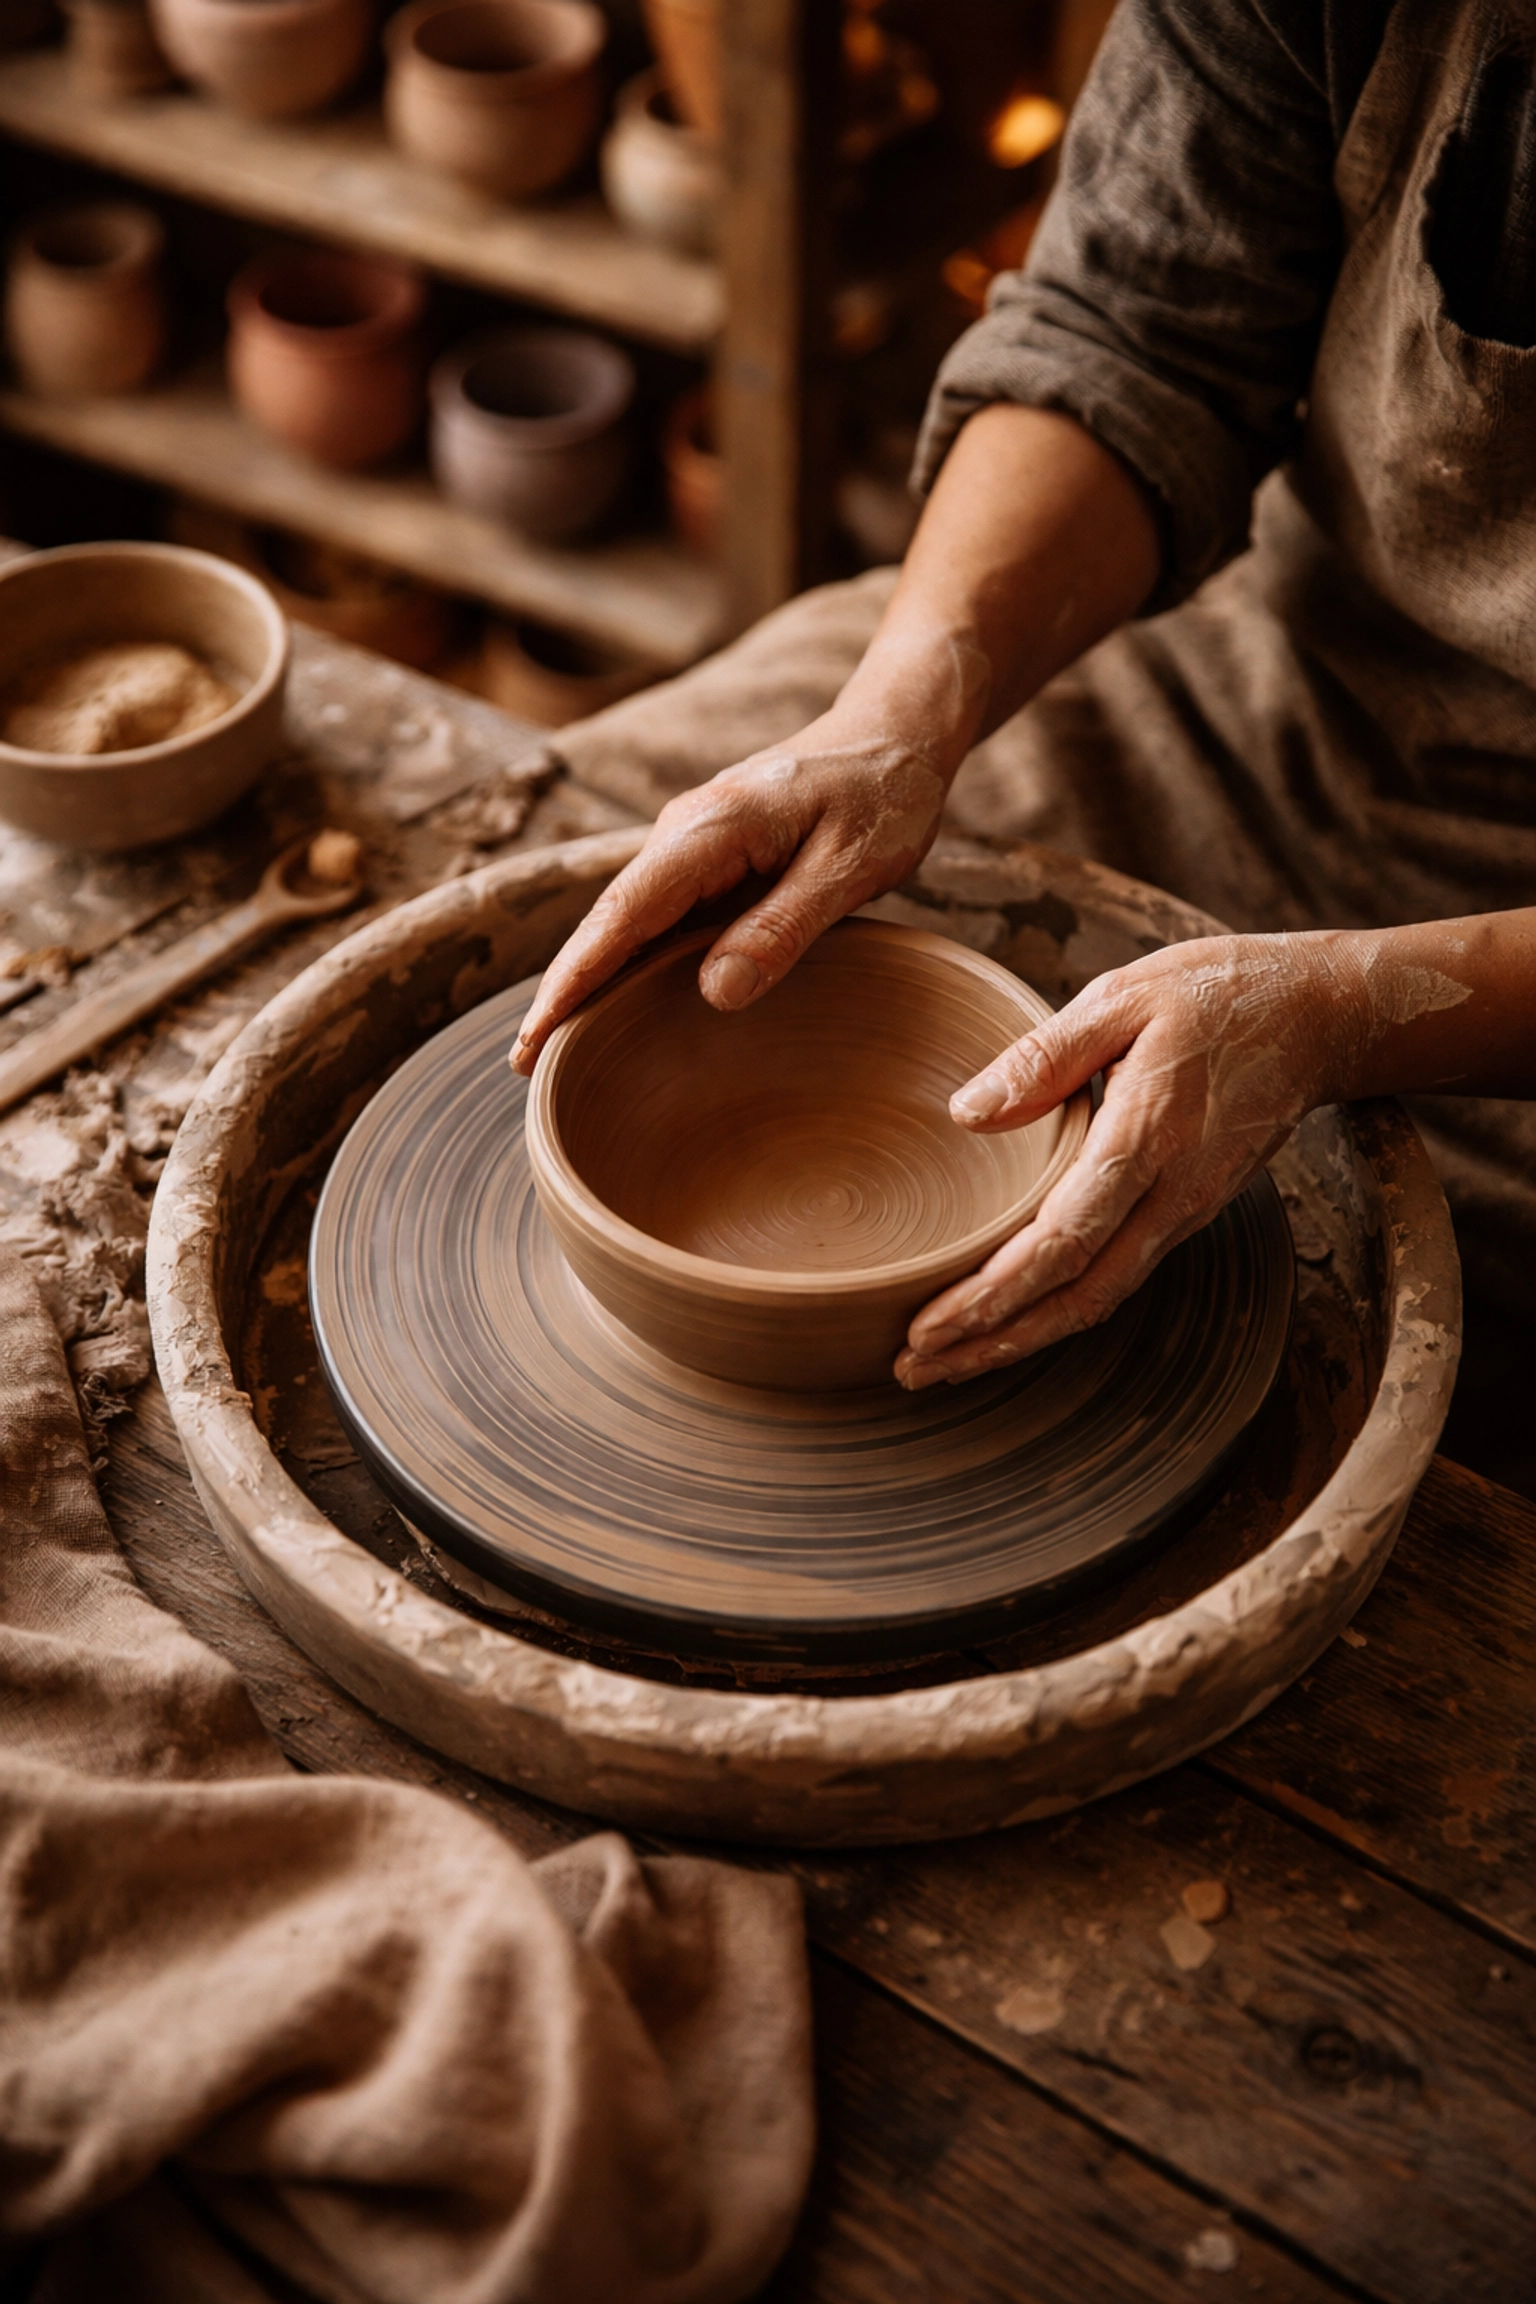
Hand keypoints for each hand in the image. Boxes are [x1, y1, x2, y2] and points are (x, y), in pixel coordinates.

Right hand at [511, 708, 951, 1073]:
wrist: (894, 734)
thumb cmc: (883, 797)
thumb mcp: (850, 867)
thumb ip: (783, 928)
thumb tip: (714, 994)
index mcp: (711, 830)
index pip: (623, 914)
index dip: (576, 978)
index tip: (536, 1034)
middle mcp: (685, 832)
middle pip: (608, 920)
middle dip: (564, 989)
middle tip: (525, 1063)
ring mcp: (693, 844)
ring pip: (627, 919)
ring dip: (590, 977)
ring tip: (553, 1047)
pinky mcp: (710, 858)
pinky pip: (658, 915)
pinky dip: (628, 958)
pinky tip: (616, 1000)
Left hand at [894, 934, 1357, 1387]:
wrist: (1326, 1017)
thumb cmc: (1221, 994)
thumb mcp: (1125, 996)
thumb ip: (1044, 1055)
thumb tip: (966, 1113)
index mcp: (1148, 1138)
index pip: (1060, 1243)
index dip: (992, 1297)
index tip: (927, 1329)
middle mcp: (1172, 1196)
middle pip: (1075, 1299)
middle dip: (992, 1343)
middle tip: (915, 1371)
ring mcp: (1185, 1211)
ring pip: (1097, 1300)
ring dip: (1020, 1337)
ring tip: (947, 1360)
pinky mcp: (1187, 1212)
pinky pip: (1116, 1278)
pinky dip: (1057, 1309)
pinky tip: (1012, 1316)